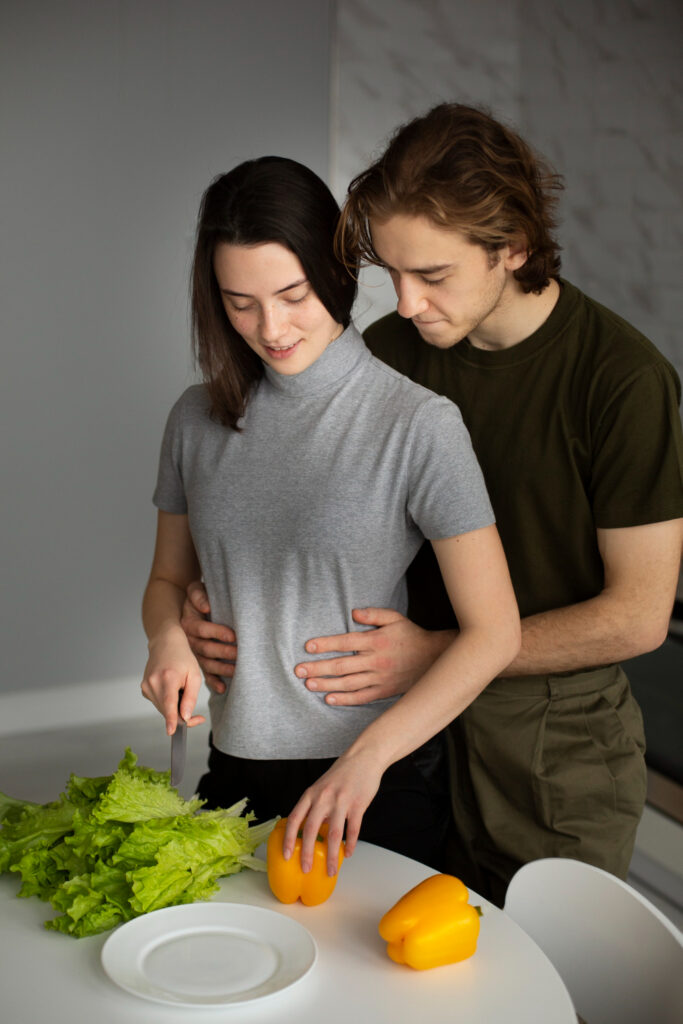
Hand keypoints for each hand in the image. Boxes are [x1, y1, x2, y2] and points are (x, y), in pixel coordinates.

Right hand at [141, 625, 204, 734]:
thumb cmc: (182, 657)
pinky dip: (167, 702)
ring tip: (180, 689)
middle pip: (167, 710)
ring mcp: (146, 686)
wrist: (165, 643)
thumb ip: (190, 697)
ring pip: (163, 708)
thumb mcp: (194, 675)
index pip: (169, 704)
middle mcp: (153, 683)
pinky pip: (158, 703)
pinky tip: (171, 688)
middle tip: (196, 716)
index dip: (171, 720)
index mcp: (168, 678)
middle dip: (181, 716)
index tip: (171, 732)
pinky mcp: (144, 689)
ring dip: (174, 707)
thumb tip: (185, 717)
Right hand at [180, 580, 236, 693]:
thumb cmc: (197, 597)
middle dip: (224, 652)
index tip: (233, 635)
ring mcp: (194, 653)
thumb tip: (206, 606)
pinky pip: (205, 673)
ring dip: (222, 669)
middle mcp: (189, 640)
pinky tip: (222, 688)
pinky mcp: (199, 661)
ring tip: (237, 671)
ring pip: (206, 663)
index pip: (202, 629)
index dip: (218, 632)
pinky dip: (213, 682)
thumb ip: (198, 595)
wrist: (188, 606)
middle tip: (240, 654)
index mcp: (188, 623)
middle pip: (206, 648)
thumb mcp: (195, 590)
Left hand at [282, 749, 383, 875]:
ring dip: (331, 855)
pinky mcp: (358, 804)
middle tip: (306, 869)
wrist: (363, 757)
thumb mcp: (322, 787)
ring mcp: (341, 801)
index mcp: (311, 793)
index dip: (288, 839)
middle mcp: (323, 798)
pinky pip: (353, 829)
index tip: (286, 855)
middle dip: (307, 853)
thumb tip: (311, 831)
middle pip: (311, 829)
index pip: (294, 819)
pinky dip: (350, 844)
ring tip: (330, 870)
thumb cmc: (342, 773)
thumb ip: (316, 806)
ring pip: (333, 834)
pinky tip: (348, 853)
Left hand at [294, 608, 450, 704]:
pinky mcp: (384, 691)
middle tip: (299, 670)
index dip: (326, 644)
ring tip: (308, 684)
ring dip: (326, 684)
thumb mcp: (395, 618)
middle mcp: (376, 661)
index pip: (346, 642)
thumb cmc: (410, 636)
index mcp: (376, 641)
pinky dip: (345, 699)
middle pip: (342, 665)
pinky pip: (361, 697)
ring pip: (348, 683)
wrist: (434, 658)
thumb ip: (374, 614)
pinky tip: (329, 698)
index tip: (308, 646)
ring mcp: (379, 678)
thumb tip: (353, 612)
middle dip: (318, 668)